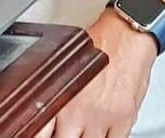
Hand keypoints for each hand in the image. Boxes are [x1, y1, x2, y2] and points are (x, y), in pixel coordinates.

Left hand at [35, 11, 156, 137]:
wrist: (127, 35)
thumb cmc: (99, 44)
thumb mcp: (67, 68)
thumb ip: (57, 94)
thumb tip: (44, 111)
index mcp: (60, 96)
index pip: (40, 131)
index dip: (37, 135)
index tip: (43, 132)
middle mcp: (78, 111)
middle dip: (63, 137)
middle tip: (66, 130)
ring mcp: (101, 119)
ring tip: (84, 129)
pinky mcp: (123, 121)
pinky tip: (102, 133)